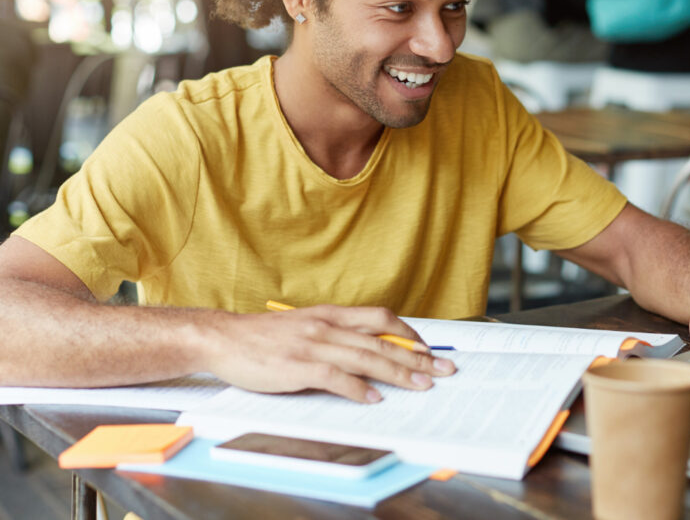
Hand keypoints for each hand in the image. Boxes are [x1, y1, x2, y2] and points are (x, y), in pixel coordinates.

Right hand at [202, 305, 455, 401]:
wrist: (225, 338)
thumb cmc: (265, 337)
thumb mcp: (306, 325)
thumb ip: (335, 335)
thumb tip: (369, 350)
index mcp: (331, 314)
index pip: (381, 319)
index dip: (409, 333)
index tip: (430, 348)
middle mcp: (327, 325)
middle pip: (382, 341)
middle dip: (417, 357)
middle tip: (443, 369)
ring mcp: (314, 344)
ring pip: (367, 358)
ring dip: (398, 373)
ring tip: (421, 385)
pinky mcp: (299, 365)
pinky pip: (336, 377)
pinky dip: (358, 388)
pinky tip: (374, 398)